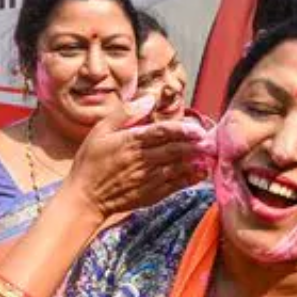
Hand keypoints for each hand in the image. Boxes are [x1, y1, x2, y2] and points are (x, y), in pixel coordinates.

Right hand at [61, 95, 206, 219]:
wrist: (85, 198)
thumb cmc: (91, 161)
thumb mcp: (100, 131)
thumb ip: (125, 113)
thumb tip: (148, 99)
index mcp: (131, 142)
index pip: (161, 133)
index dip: (182, 130)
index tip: (197, 128)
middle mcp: (143, 160)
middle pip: (174, 150)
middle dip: (195, 145)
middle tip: (211, 140)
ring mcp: (148, 179)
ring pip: (178, 168)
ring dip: (196, 161)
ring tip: (210, 154)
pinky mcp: (151, 194)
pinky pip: (174, 186)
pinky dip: (189, 179)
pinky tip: (200, 173)